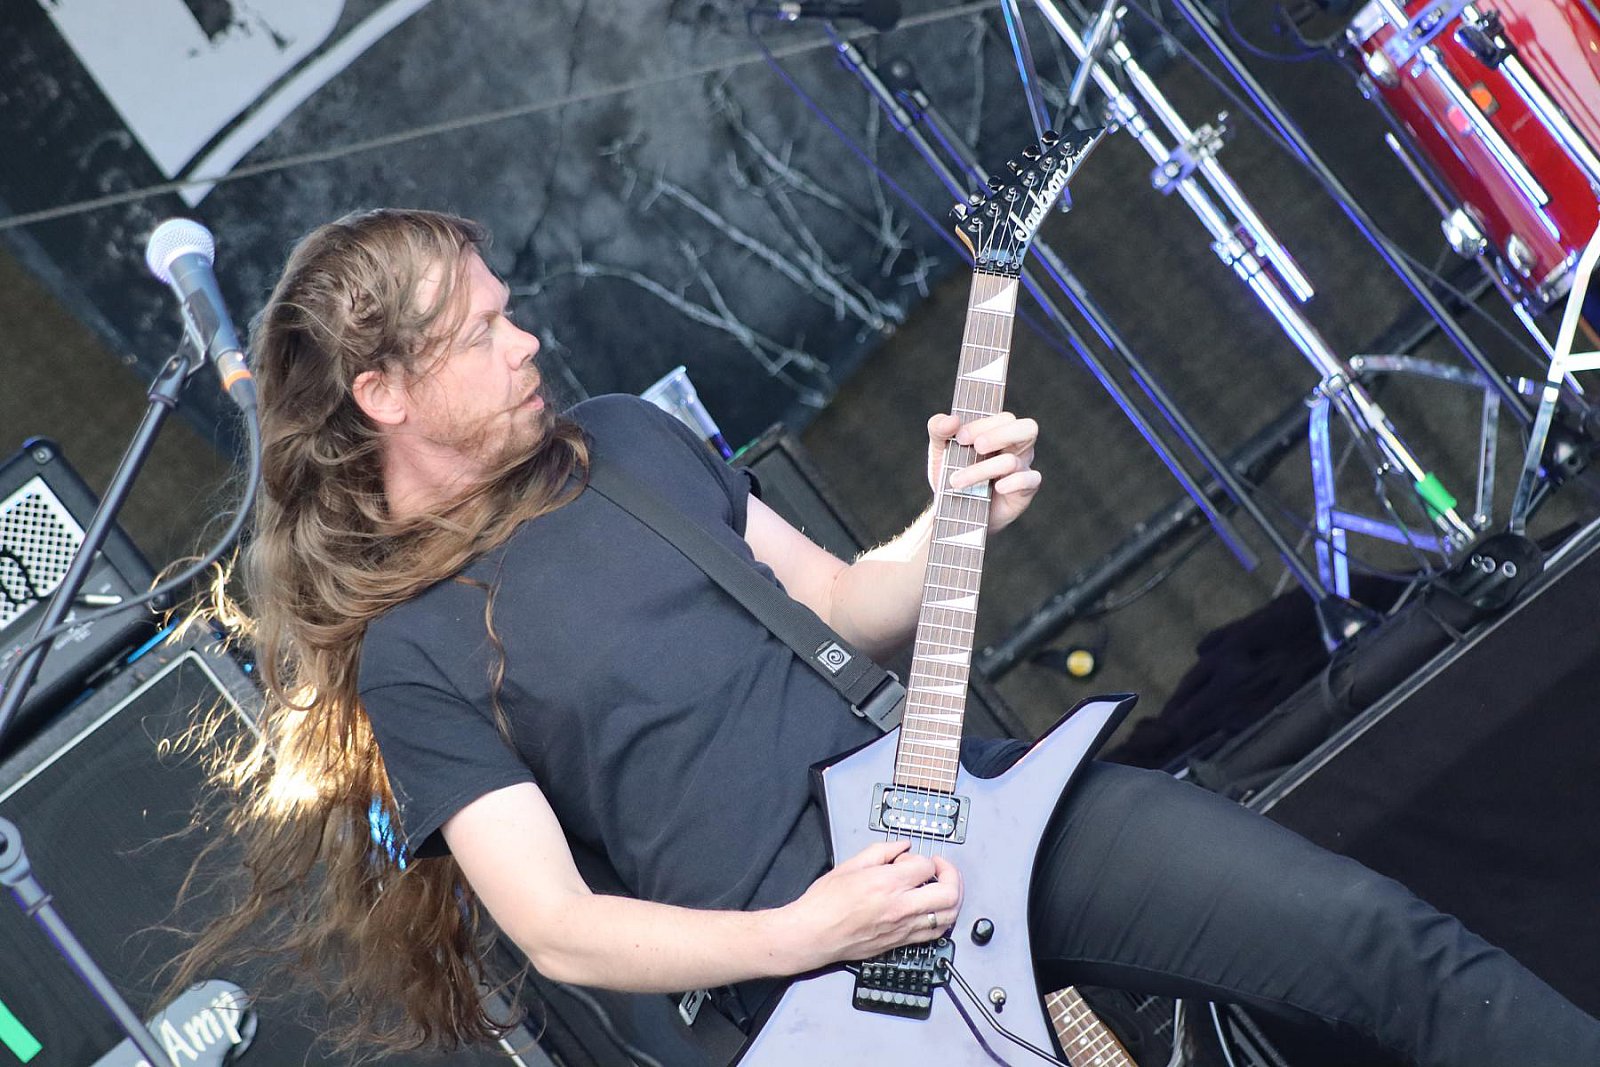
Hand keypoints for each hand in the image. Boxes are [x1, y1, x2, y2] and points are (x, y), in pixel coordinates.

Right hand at [777, 840, 962, 972]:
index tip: (912, 859)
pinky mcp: (900, 943)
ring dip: (952, 899)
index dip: (922, 858)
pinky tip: (934, 910)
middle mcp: (900, 907)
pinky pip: (935, 933)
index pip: (926, 866)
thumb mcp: (850, 865)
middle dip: (952, 875)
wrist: (812, 935)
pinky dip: (942, 919)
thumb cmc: (824, 903)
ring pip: (948, 916)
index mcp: (886, 883)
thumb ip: (881, 852)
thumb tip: (901, 846)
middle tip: (941, 868)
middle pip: (949, 893)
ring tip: (943, 888)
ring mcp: (903, 928)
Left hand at [927, 411, 1040, 532]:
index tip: (960, 437)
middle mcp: (1015, 446)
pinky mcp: (1025, 490)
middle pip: (1027, 428)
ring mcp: (1022, 468)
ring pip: (1013, 461)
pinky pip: (1030, 480)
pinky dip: (1014, 482)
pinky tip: (997, 487)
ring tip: (957, 481)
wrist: (952, 509)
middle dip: (999, 436)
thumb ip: (939, 428)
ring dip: (983, 470)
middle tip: (977, 447)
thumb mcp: (939, 448)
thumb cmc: (952, 472)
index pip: (1003, 418)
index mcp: (998, 430)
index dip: (983, 425)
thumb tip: (952, 420)